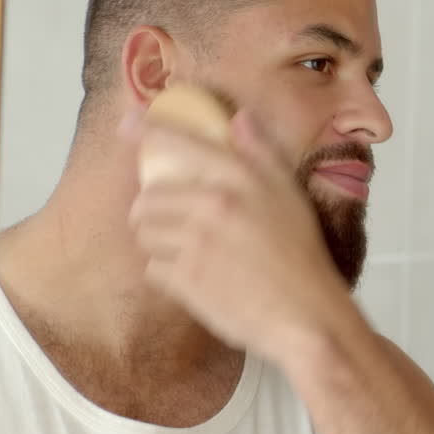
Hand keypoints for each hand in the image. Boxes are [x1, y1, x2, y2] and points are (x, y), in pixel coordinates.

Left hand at [123, 107, 351, 361]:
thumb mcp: (291, 194)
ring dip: (157, 242)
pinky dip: (166, 274)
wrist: (306, 315)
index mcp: (240, 177)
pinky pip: (152, 268)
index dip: (146, 131)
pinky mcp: (185, 279)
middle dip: (154, 211)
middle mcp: (213, 203)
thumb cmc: (302, 256)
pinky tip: (194, 278)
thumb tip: (240, 118)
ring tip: (186, 252)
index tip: (126, 125)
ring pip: (145, 232)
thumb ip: (262, 153)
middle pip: (148, 197)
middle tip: (177, 224)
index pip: (179, 143)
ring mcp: (196, 242)